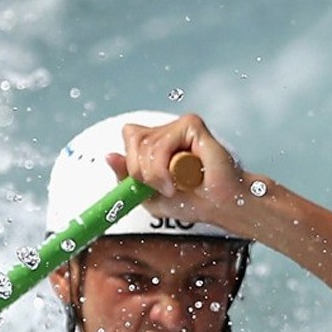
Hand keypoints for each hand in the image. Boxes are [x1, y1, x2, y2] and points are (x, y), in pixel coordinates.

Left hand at [106, 111, 251, 233]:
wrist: (222, 206)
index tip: (146, 185)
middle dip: (140, 170)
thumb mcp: (149, 197)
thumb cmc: (193, 202)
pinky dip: (165, 167)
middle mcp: (167, 131)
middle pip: (133, 138)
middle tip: (161, 187)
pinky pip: (162, 144)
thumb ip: (127, 177)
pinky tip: (182, 177)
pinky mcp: (192, 125)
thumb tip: (108, 157)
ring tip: (173, 187)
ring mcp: (180, 126)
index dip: (131, 162)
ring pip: (146, 144)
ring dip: (155, 175)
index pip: (130, 137)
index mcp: (157, 142)